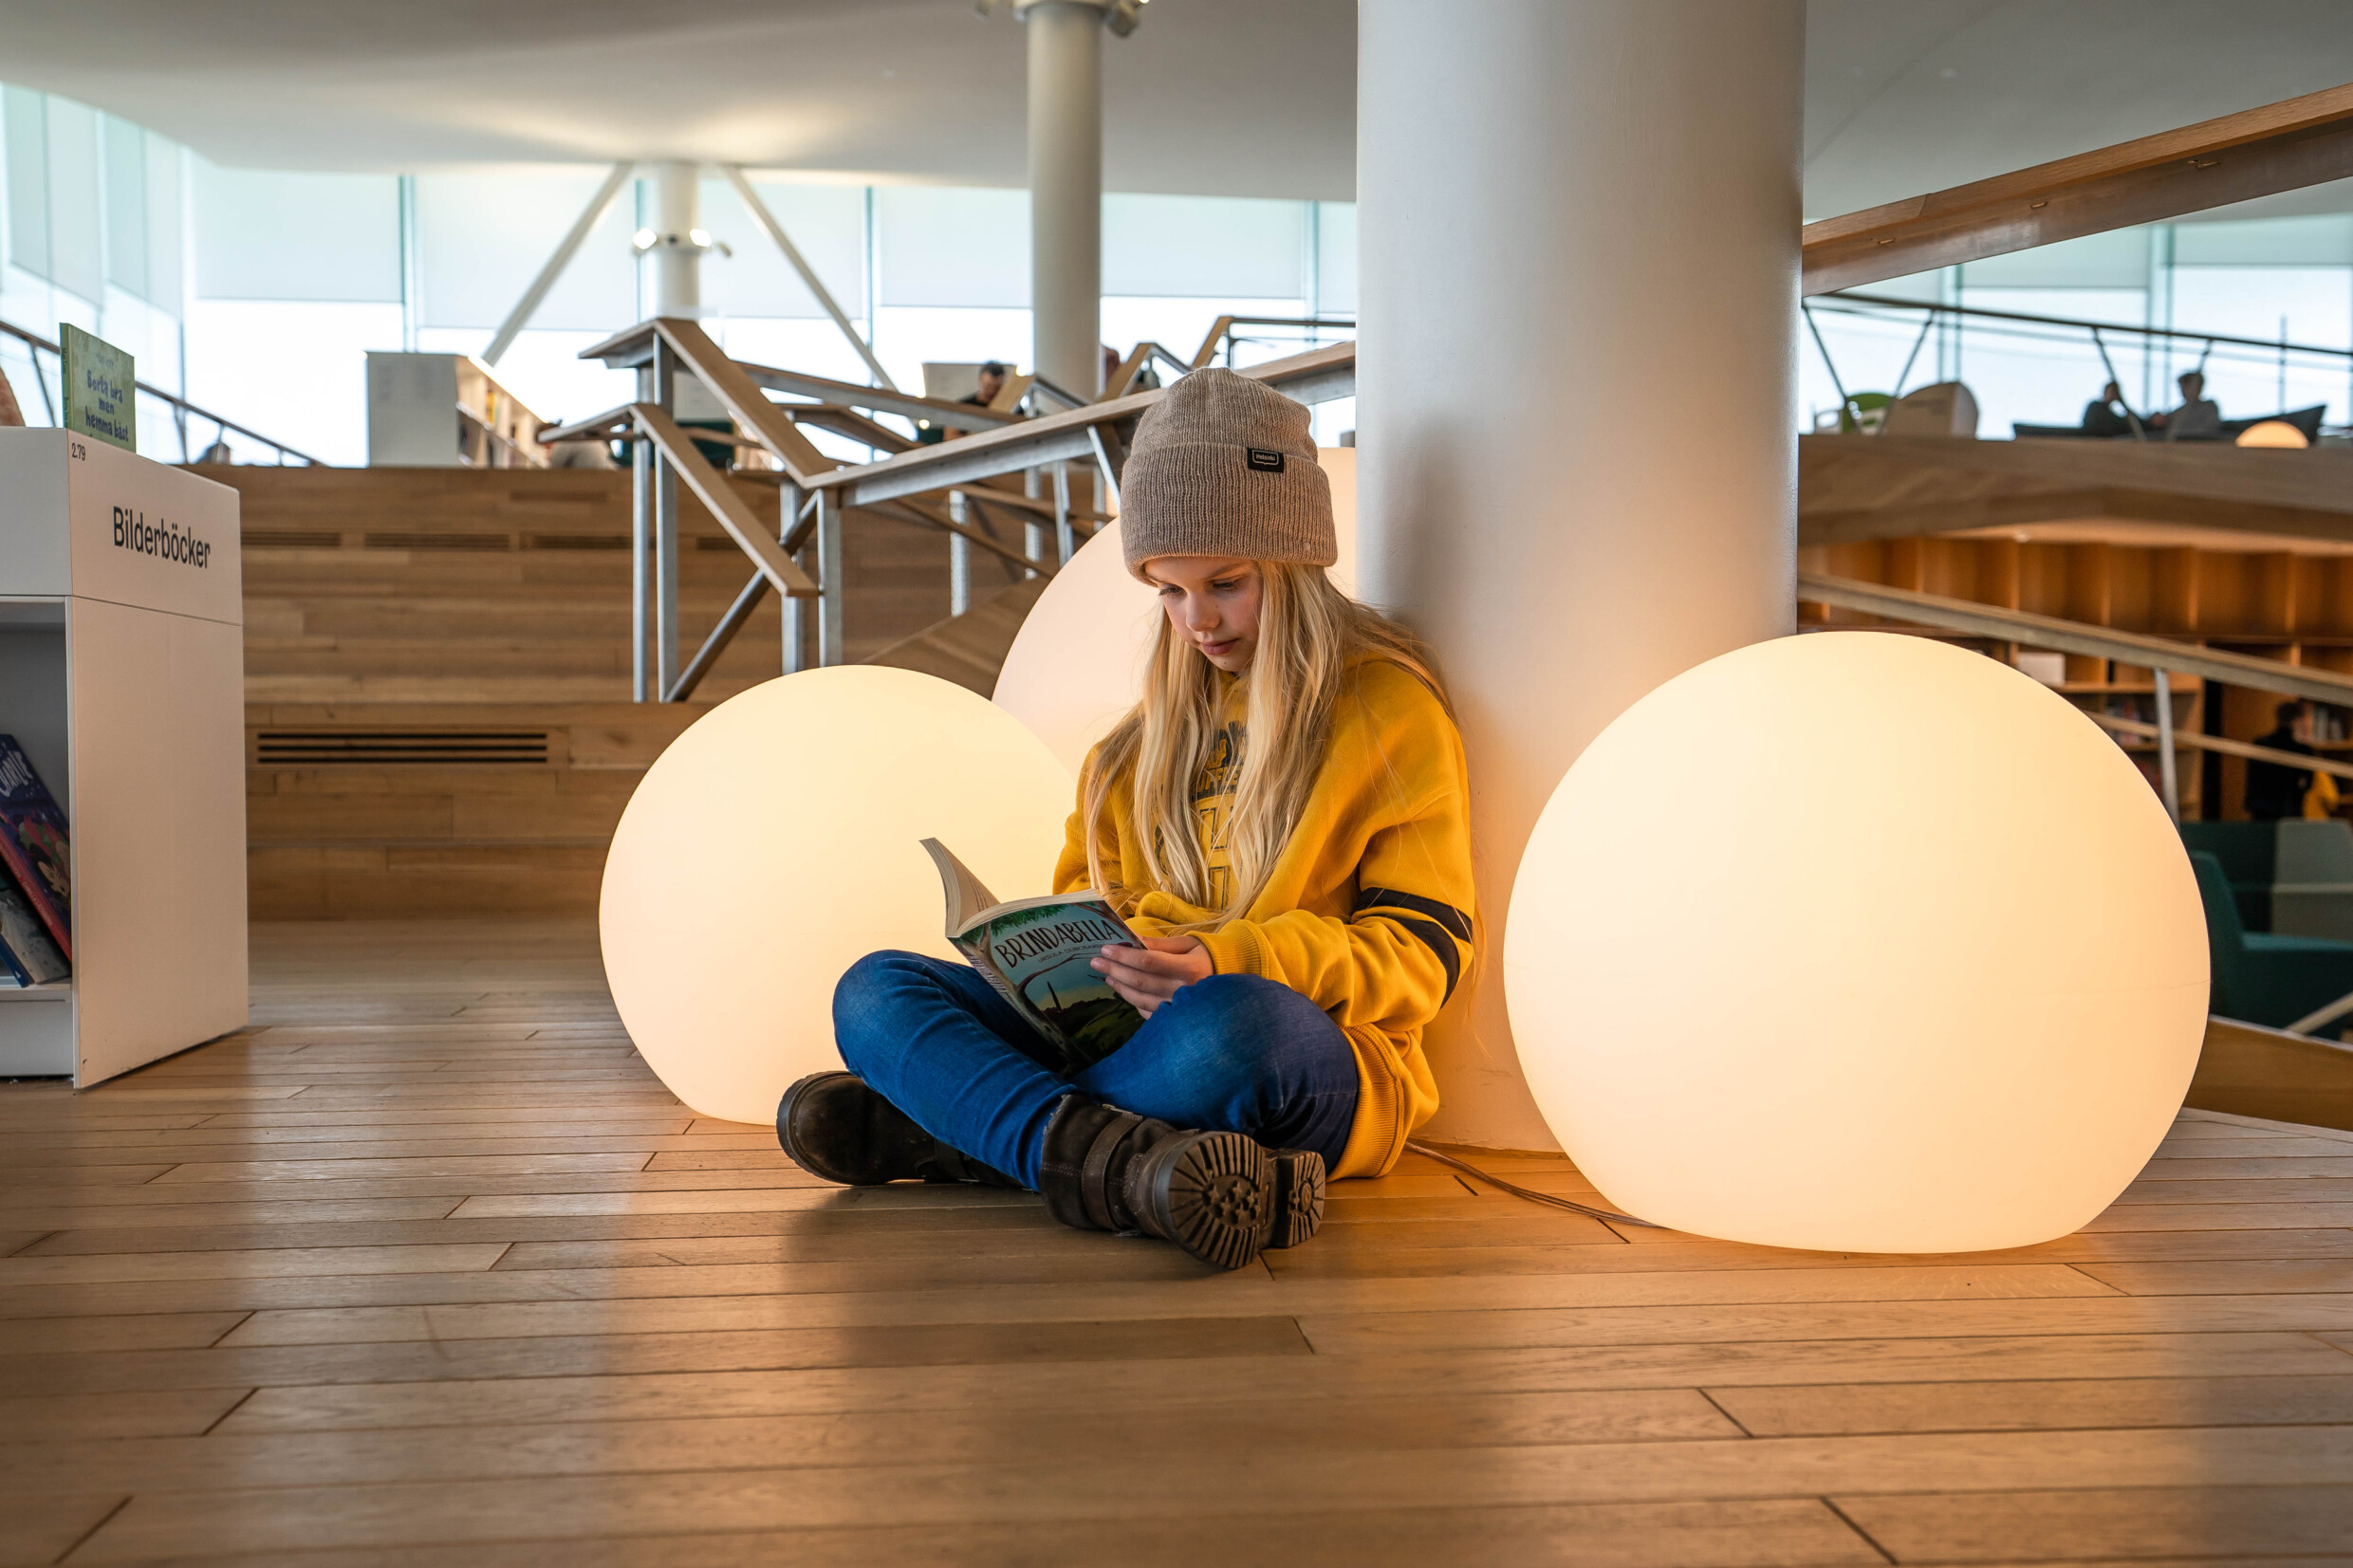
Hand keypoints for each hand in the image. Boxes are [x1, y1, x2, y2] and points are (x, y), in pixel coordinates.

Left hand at [1092, 936, 1211, 1016]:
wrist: (1229, 984)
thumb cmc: (1204, 957)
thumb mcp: (1187, 944)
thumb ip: (1159, 945)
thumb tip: (1130, 939)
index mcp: (1188, 969)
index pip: (1149, 961)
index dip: (1124, 956)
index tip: (1106, 949)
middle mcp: (1184, 992)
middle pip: (1141, 981)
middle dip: (1115, 970)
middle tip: (1096, 961)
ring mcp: (1179, 1010)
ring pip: (1140, 1000)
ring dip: (1120, 986)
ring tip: (1107, 974)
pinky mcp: (1175, 1021)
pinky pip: (1147, 1013)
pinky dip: (1133, 1002)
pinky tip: (1123, 990)